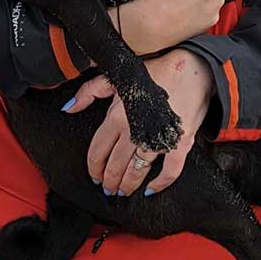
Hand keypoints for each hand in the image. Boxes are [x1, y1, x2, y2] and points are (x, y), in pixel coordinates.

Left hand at [67, 49, 214, 195]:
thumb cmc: (155, 71)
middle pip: (115, 165)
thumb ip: (88, 92)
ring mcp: (158, 139)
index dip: (94, 168)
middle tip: (108, 189)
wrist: (192, 68)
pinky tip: (151, 189)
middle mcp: (135, 131)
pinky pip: (170, 171)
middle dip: (109, 181)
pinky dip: (160, 183)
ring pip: (137, 171)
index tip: (94, 176)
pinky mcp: (180, 143)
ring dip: (128, 185)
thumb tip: (68, 108)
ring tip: (124, 191)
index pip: (98, 151)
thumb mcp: (116, 77)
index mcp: (117, 116)